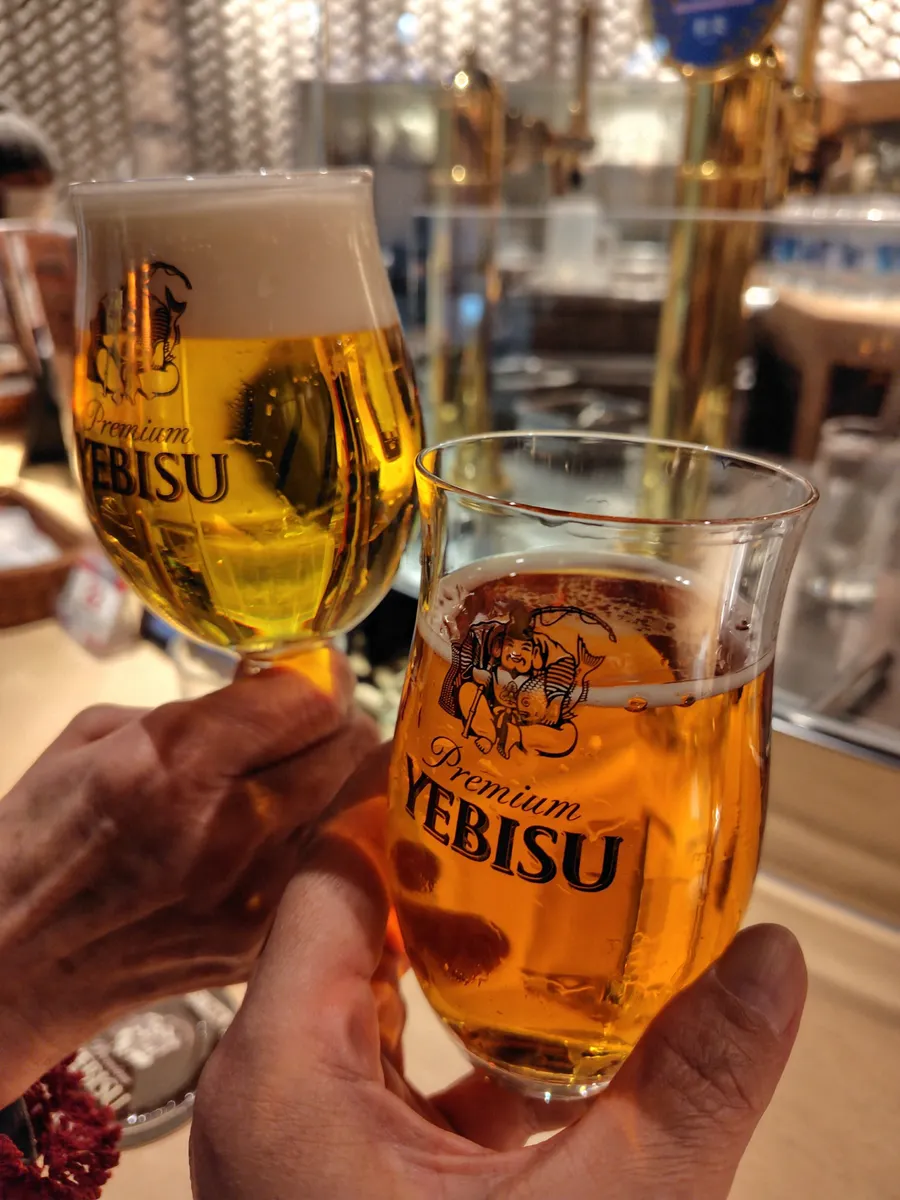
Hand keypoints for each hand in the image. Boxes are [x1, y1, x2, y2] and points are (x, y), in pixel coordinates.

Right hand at [0, 651, 378, 1107]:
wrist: (12, 961)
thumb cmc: (42, 834)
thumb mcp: (99, 734)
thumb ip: (197, 706)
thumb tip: (274, 689)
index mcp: (177, 762)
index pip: (314, 696)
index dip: (325, 673)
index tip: (315, 672)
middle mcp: (227, 828)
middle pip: (350, 748)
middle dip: (338, 723)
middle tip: (310, 724)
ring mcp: (253, 895)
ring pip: (354, 809)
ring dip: (339, 782)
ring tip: (299, 778)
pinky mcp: (262, 943)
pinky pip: (332, 867)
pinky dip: (324, 841)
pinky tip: (284, 836)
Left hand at [190, 764, 807, 1199]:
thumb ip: (687, 1082)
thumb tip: (769, 967)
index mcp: (280, 1076)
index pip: (331, 877)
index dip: (403, 808)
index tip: (479, 764)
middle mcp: (266, 1099)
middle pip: (350, 932)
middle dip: (449, 884)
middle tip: (538, 827)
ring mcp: (290, 1152)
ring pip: (372, 1011)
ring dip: (460, 971)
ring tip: (551, 918)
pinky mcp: (328, 1194)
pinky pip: (389, 1086)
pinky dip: (459, 1059)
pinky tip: (543, 1059)